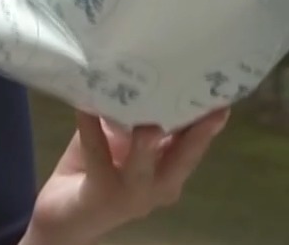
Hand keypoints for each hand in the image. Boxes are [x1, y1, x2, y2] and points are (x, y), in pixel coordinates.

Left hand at [30, 108, 230, 244]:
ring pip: (143, 168)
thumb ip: (139, 116)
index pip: (194, 144)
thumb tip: (147, 73)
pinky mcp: (101, 194)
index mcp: (170, 171)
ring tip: (150, 125)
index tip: (223, 97)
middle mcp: (160, 186)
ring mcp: (132, 194)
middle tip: (212, 110)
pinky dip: (90, 130)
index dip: (209, 122)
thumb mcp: (123, 140)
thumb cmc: (98, 168)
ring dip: (147, 146)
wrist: (65, 215)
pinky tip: (85, 107)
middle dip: (197, 135)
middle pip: (183, 159)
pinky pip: (96, 157)